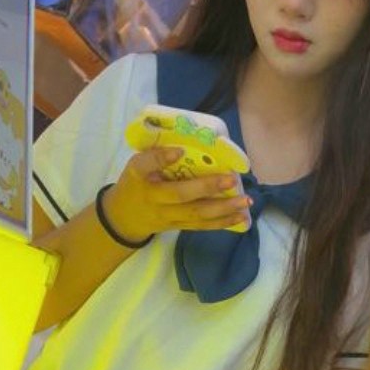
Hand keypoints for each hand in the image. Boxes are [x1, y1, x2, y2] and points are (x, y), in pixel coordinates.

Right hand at [103, 147, 250, 242]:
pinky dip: (223, 222)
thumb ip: (156, 156)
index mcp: (140, 178)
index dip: (162, 158)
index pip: (146, 166)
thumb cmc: (135, 184)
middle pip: (182, 195)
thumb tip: (187, 144)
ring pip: (197, 214)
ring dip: (224, 209)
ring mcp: (169, 216)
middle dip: (208, 188)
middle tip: (231, 180)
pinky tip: (241, 217)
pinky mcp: (179, 225)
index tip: (179, 150)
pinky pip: (202, 225)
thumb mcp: (136, 166)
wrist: (124, 219)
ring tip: (245, 201)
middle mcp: (155, 199)